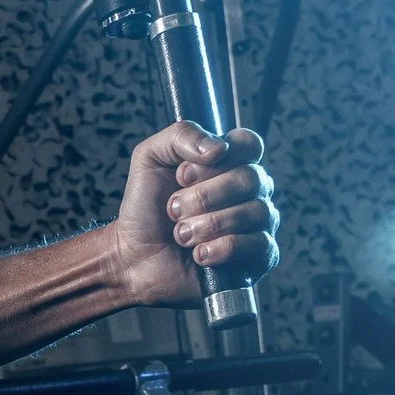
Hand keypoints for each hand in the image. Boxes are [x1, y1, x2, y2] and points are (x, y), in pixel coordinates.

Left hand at [112, 122, 278, 307]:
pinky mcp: (259, 256)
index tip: (183, 175)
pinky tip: (199, 254)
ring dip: (206, 225)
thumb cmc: (145, 210)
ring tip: (181, 235)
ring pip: (254, 212)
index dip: (216, 160)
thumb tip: (219, 148)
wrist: (135, 259)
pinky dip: (221, 249)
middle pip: (250, 178)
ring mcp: (258, 223)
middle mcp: (250, 191)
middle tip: (174, 210)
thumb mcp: (150, 159)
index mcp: (230, 163)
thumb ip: (181, 135)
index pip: (249, 144)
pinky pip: (258, 244)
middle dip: (202, 197)